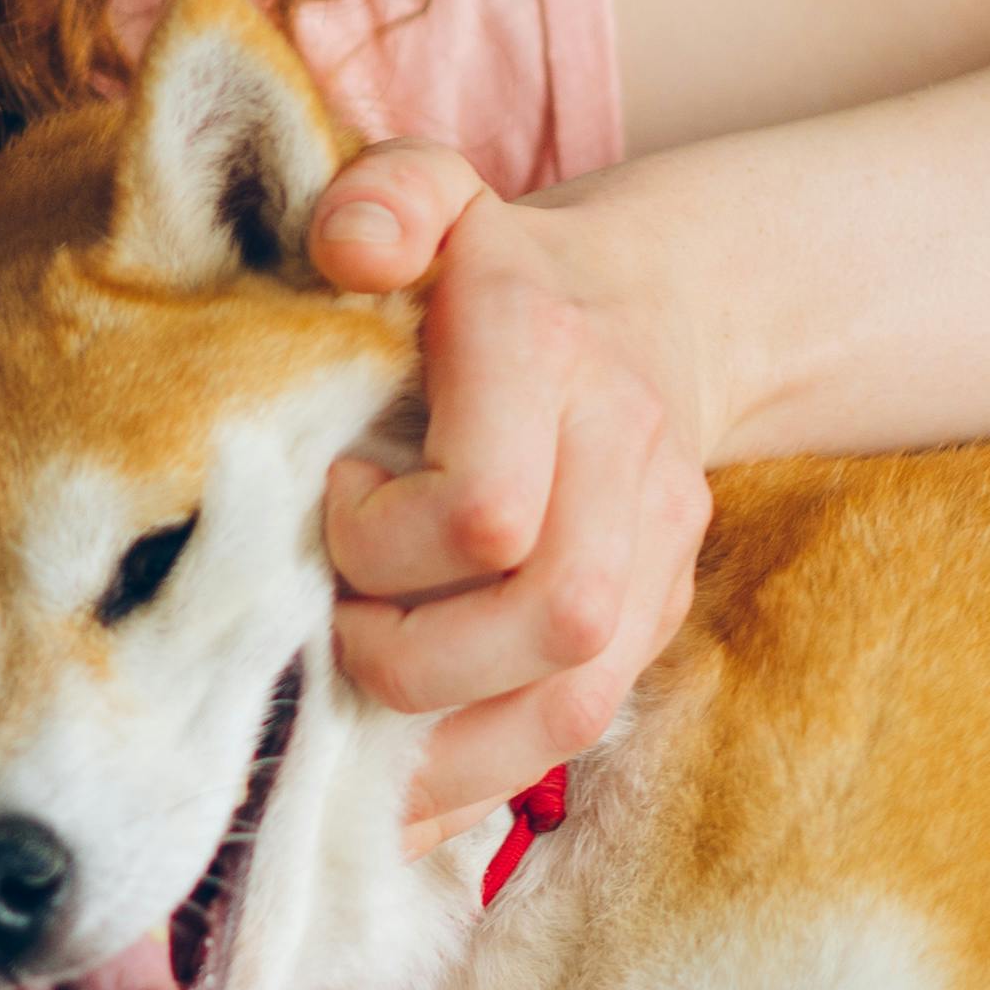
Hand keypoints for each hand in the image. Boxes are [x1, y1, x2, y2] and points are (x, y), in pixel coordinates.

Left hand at [305, 147, 719, 831]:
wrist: (647, 298)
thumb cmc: (491, 261)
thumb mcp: (429, 193)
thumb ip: (383, 198)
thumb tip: (350, 251)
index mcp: (548, 352)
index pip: (488, 507)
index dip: (380, 534)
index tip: (331, 491)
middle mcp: (623, 455)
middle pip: (548, 619)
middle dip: (410, 649)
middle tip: (334, 614)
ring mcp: (657, 547)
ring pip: (573, 698)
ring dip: (443, 738)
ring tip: (351, 718)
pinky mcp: (657, 614)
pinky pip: (580, 730)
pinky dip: (476, 780)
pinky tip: (396, 795)